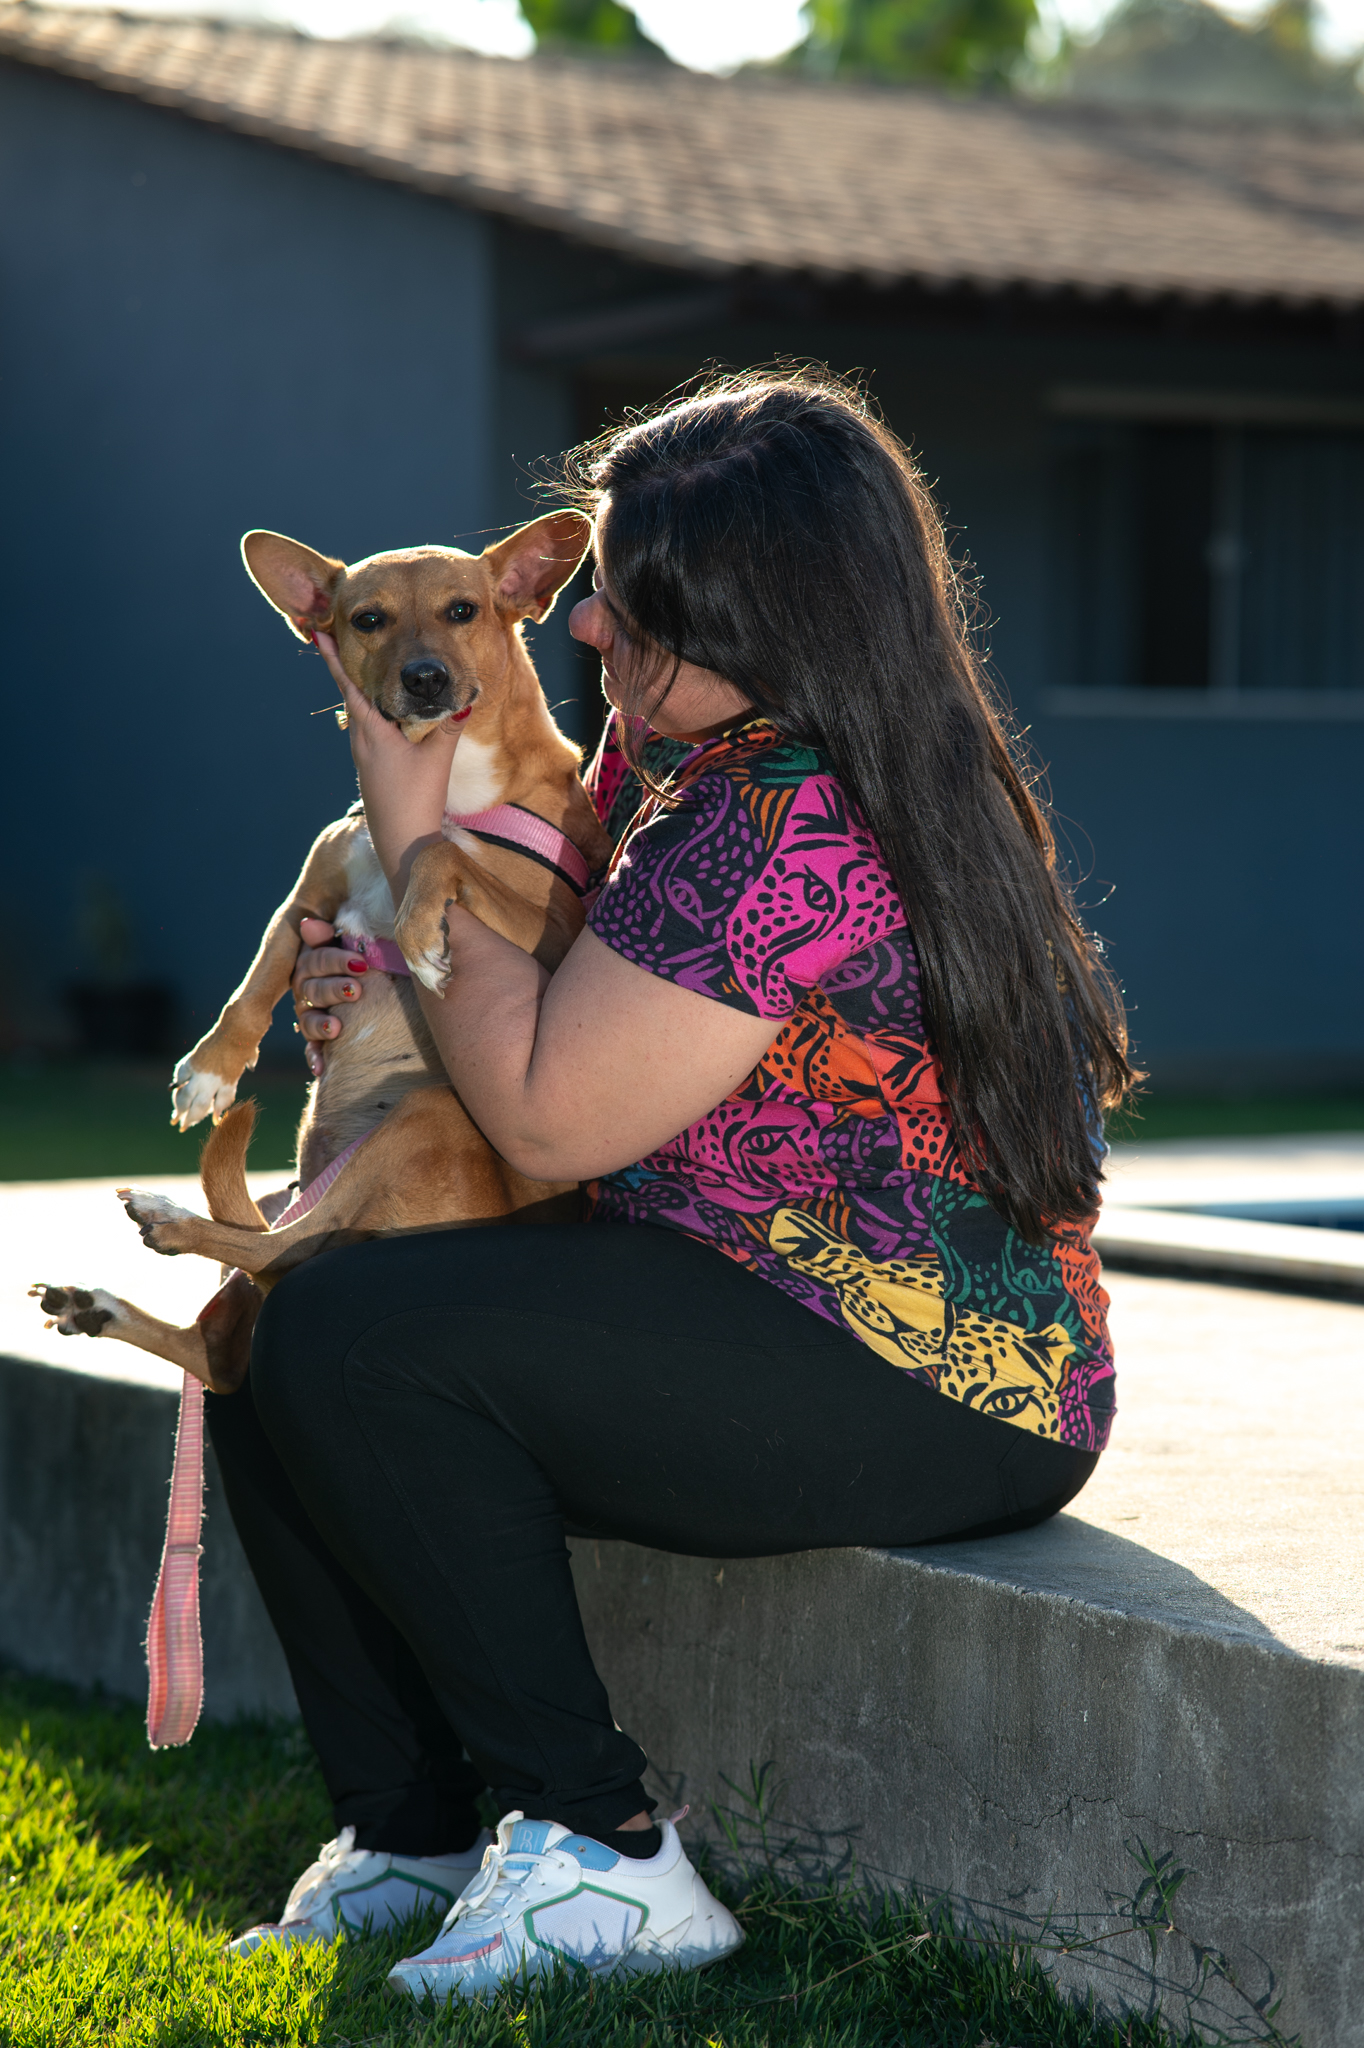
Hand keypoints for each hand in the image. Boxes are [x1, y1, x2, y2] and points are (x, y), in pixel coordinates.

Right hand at [292, 916, 368, 1075]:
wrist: (384, 982)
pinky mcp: (319, 1038)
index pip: (316, 960)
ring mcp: (312, 1014)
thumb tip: (307, 925)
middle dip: (334, 990)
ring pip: (309, 1020)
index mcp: (313, 963)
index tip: (361, 962)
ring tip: (337, 1028)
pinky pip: (313, 1048)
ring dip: (321, 1025)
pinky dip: (315, 1058)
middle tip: (357, 991)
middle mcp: (308, 989)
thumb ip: (332, 934)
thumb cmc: (370, 955)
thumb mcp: (355, 941)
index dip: (336, 961)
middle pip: (313, 990)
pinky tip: (321, 1068)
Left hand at [314, 633, 458, 898]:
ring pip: (361, 717)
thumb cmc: (416, 800)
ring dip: (363, 695)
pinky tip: (389, 718)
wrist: (402, 843)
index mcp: (372, 733)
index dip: (334, 659)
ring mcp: (363, 759)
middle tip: (346, 643)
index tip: (320, 633)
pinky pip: (369, 734)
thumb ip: (449, 727)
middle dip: (349, 671)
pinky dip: (375, 717)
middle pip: (352, 698)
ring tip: (370, 674)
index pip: (349, 687)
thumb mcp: (437, 760)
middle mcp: (361, 743)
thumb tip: (465, 699)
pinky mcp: (370, 772)